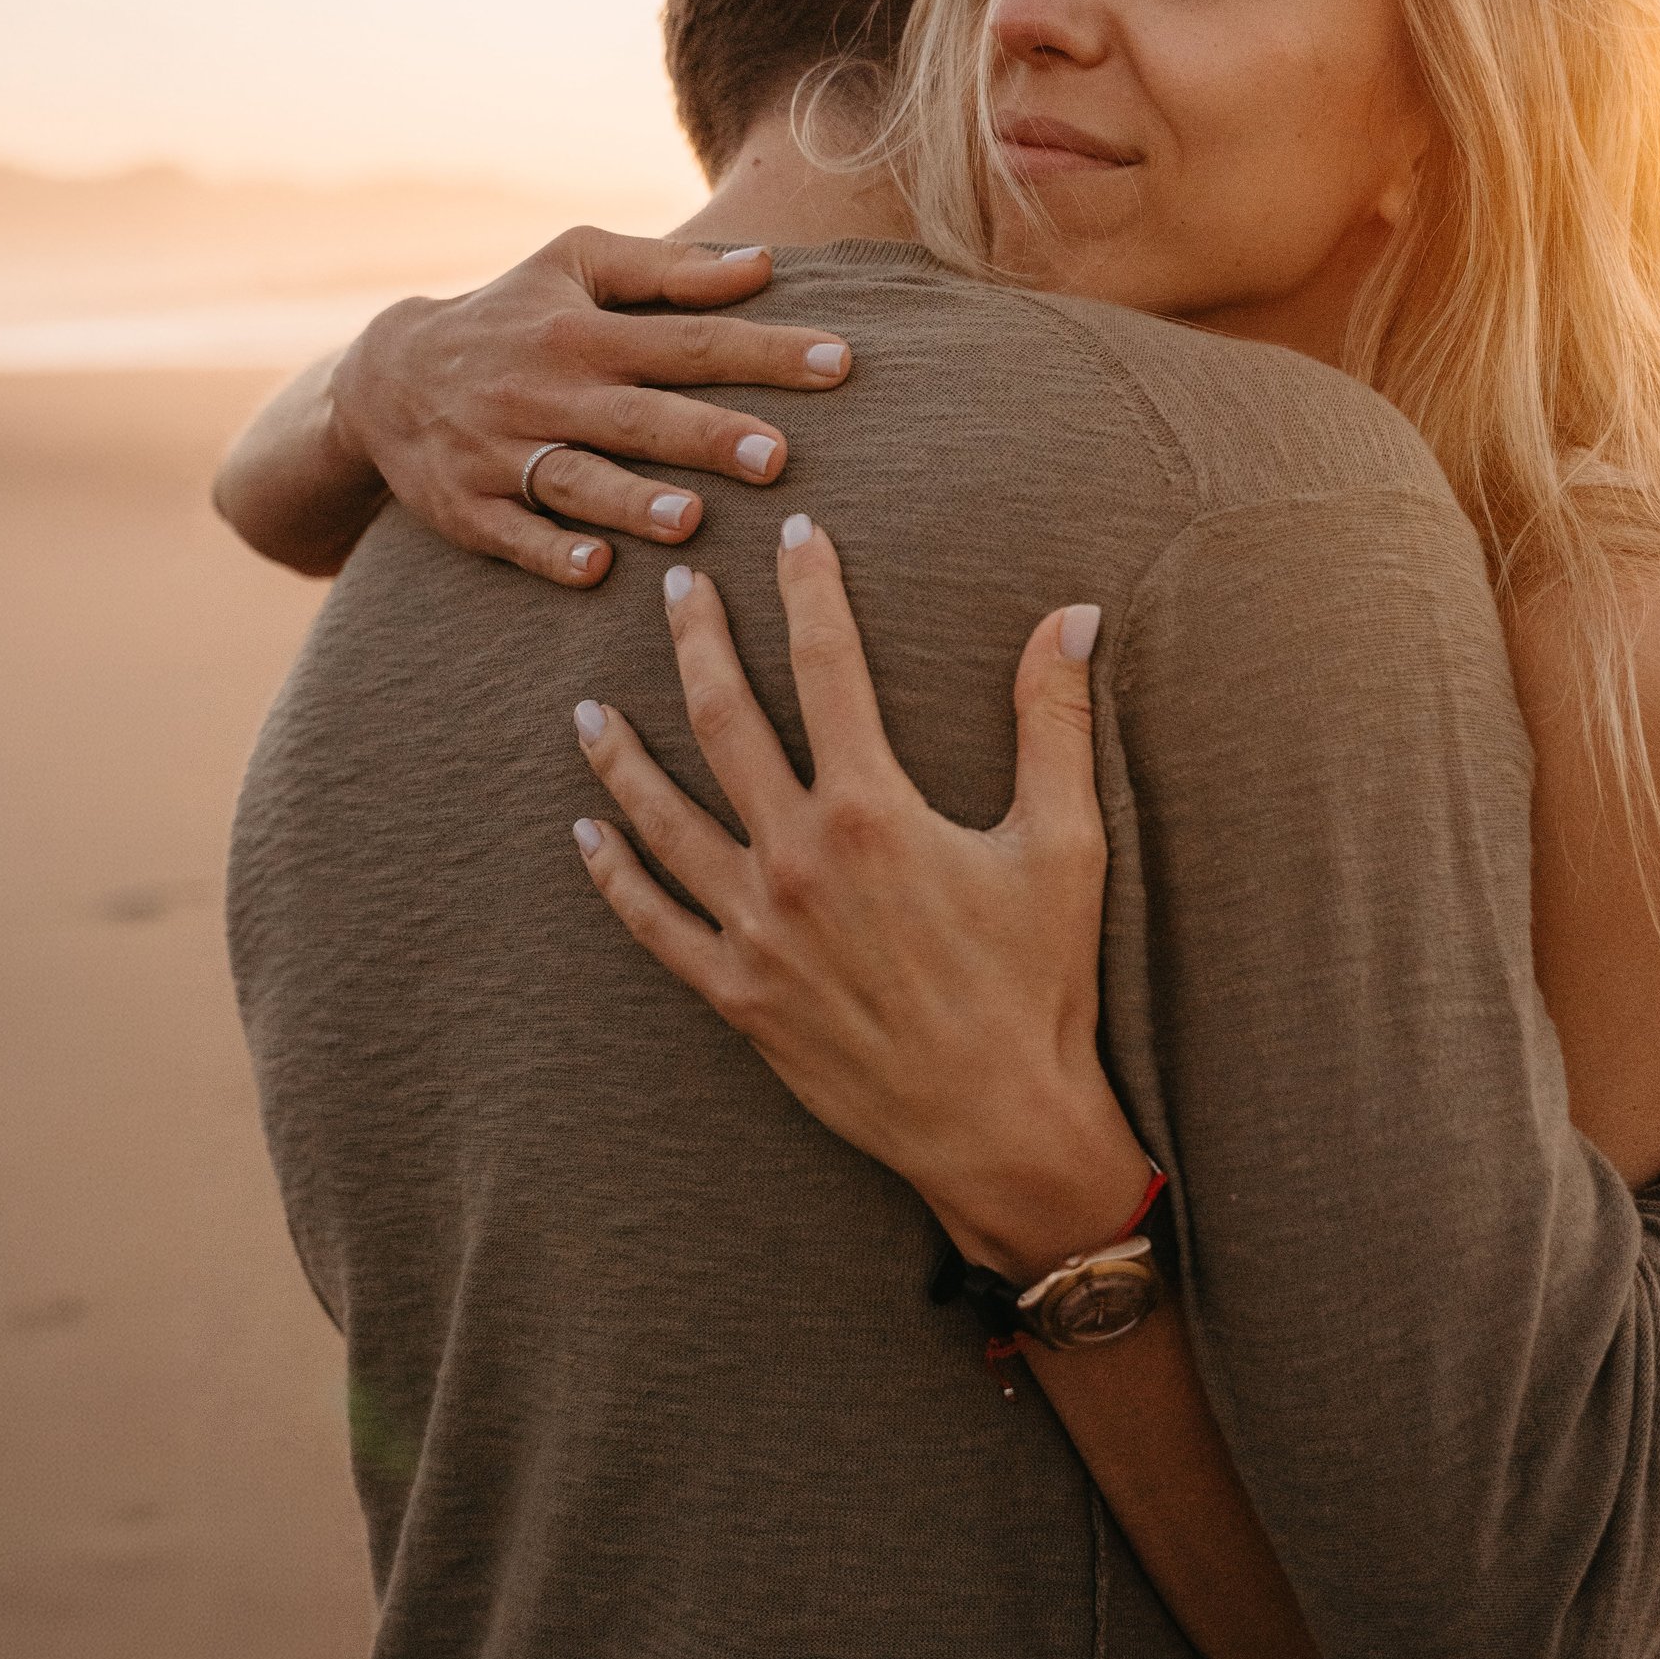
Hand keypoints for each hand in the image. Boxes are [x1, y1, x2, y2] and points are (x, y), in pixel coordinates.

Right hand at [330, 225, 855, 589]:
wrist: (385, 376)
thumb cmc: (513, 314)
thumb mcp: (575, 265)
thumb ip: (670, 270)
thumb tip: (766, 263)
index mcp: (584, 332)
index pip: (688, 340)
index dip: (764, 352)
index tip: (840, 361)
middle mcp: (547, 392)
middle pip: (639, 418)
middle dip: (707, 437)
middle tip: (778, 458)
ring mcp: (503, 453)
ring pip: (575, 481)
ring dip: (631, 502)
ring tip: (690, 520)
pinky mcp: (469, 508)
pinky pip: (512, 534)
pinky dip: (549, 551)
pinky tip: (594, 566)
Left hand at [567, 518, 1151, 1277]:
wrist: (998, 1123)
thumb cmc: (1040, 984)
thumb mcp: (1065, 844)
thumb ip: (1053, 720)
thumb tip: (1073, 614)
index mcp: (872, 811)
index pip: (828, 665)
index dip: (809, 590)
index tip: (795, 535)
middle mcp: (796, 858)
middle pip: (723, 721)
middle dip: (696, 641)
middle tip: (676, 586)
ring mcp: (755, 928)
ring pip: (663, 819)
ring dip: (621, 756)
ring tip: (586, 706)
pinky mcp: (737, 994)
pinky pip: (654, 924)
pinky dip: (614, 876)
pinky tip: (589, 836)